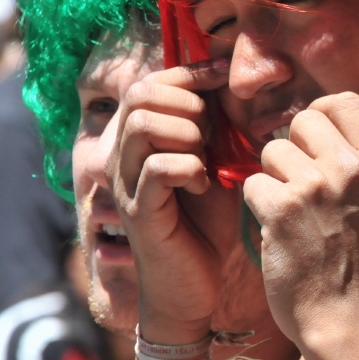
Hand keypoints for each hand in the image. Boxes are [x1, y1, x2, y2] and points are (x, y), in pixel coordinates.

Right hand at [107, 62, 230, 342]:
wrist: (194, 286)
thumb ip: (222, 125)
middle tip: (212, 135)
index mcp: (139, 140)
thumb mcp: (219, 163)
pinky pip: (158, 168)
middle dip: (187, 104)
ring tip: (205, 160)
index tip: (224, 78)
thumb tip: (236, 82)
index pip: (150, 82)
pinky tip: (202, 186)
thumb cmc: (206, 223)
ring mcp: (126, 184)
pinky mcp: (140, 212)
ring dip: (187, 134)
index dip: (188, 73)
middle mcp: (122, 157)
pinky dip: (189, 169)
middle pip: (140, 95)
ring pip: (144, 126)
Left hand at [243, 92, 358, 346]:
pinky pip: (253, 184)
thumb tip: (317, 121)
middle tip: (297, 185)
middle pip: (304, 120)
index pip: (346, 101)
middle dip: (292, 149)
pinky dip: (258, 207)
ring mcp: (316, 188)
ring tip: (291, 216)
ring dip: (273, 181)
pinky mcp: (282, 210)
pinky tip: (277, 232)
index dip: (321, 116)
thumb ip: (355, 162)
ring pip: (272, 152)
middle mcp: (351, 170)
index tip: (314, 144)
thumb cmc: (356, 262)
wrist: (344, 318)